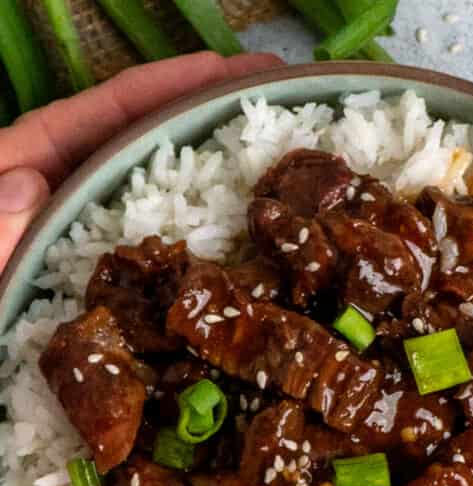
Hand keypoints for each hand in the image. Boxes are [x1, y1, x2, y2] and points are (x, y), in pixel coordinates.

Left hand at [0, 50, 281, 272]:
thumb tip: (28, 182)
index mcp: (33, 159)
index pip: (109, 110)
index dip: (169, 84)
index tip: (227, 69)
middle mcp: (73, 181)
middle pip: (148, 132)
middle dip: (208, 108)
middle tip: (274, 92)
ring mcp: (97, 221)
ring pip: (160, 180)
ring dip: (215, 159)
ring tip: (276, 144)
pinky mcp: (111, 261)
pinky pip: (160, 233)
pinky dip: (198, 222)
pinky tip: (242, 219)